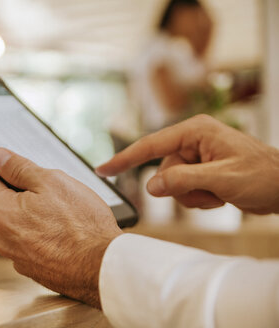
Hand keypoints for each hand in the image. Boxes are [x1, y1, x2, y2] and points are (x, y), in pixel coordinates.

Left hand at [0, 148, 121, 307]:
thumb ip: (18, 168)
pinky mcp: (33, 270)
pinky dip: (43, 237)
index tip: (21, 170)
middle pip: (4, 205)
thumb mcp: (51, 182)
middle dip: (23, 195)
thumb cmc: (81, 223)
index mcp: (2, 213)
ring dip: (34, 217)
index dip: (4, 171)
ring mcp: (17, 257)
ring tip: (63, 216)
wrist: (103, 265)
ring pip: (19, 226)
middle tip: (52, 194)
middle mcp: (3, 239)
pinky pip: (31, 245)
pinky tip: (65, 235)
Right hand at [97, 114, 278, 213]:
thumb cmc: (263, 176)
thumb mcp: (222, 179)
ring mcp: (197, 154)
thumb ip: (183, 180)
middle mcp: (193, 139)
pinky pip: (184, 188)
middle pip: (164, 170)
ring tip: (218, 194)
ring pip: (173, 183)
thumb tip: (151, 185)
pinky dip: (199, 198)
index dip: (124, 159)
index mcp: (196, 131)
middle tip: (209, 193)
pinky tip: (220, 196)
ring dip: (193, 196)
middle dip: (183, 188)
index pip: (150, 145)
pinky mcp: (201, 168)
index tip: (103, 169)